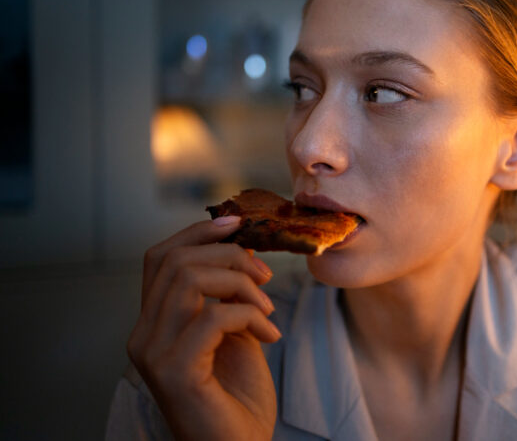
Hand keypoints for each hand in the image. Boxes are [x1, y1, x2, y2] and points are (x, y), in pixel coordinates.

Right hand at [127, 217, 280, 440]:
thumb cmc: (238, 396)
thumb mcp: (235, 330)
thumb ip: (228, 292)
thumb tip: (241, 244)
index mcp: (153, 322)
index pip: (160, 257)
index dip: (197, 232)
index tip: (238, 223)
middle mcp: (143, 335)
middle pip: (176, 261)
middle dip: (229, 255)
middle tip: (266, 275)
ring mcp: (153, 353)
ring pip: (190, 280)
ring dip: (241, 283)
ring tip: (267, 307)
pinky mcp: (174, 371)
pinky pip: (213, 316)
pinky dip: (250, 315)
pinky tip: (270, 335)